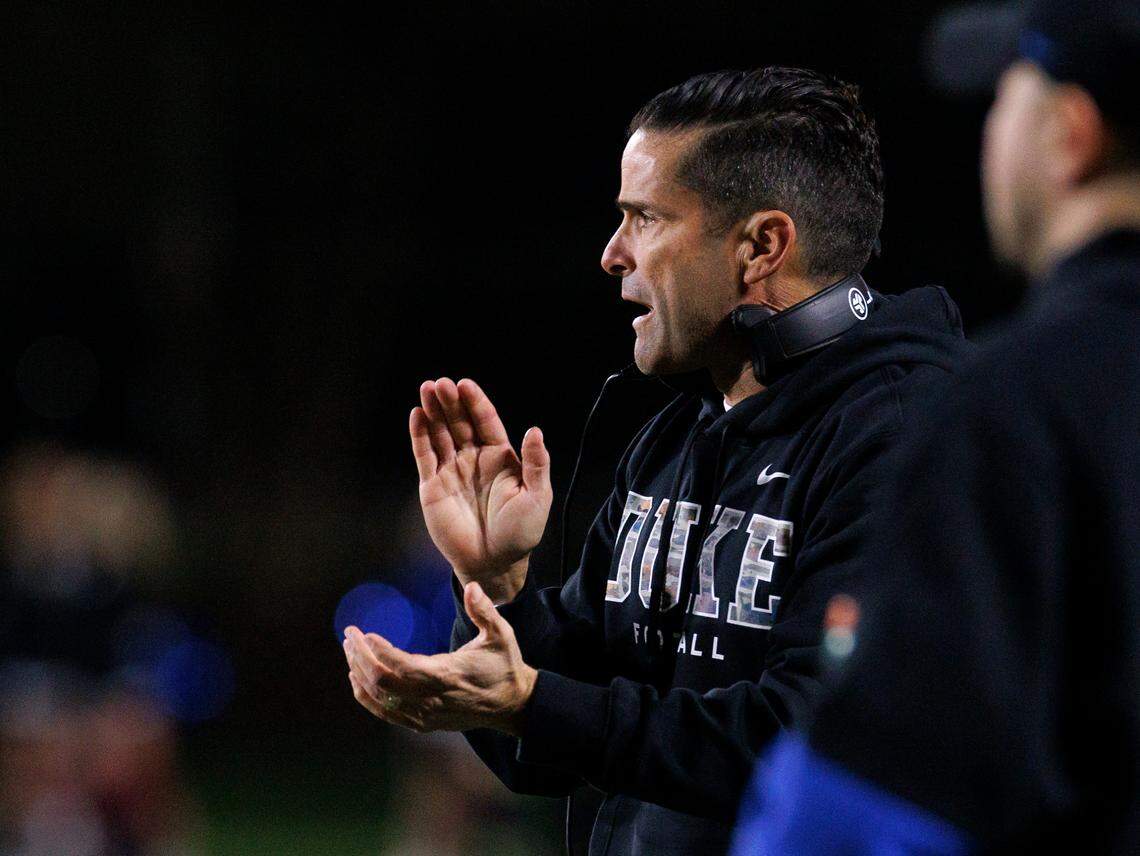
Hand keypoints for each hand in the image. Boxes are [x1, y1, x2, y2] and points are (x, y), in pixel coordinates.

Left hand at [343, 581, 538, 735]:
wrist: (512, 705)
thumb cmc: (504, 666)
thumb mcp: (500, 635)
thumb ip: (484, 611)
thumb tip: (473, 587)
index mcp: (447, 676)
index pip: (403, 666)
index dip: (379, 651)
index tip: (364, 633)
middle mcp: (431, 699)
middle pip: (382, 682)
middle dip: (360, 657)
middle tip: (350, 634)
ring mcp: (424, 715)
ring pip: (379, 698)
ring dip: (359, 673)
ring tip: (350, 649)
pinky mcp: (422, 723)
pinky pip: (385, 713)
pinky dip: (366, 696)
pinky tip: (356, 678)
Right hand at [410, 377, 551, 602]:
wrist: (494, 563)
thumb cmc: (520, 532)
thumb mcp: (537, 497)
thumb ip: (537, 463)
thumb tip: (534, 430)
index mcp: (499, 457)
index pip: (485, 422)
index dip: (476, 402)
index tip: (465, 384)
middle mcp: (473, 459)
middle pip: (459, 422)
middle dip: (450, 402)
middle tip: (441, 383)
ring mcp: (452, 470)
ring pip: (440, 434)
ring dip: (433, 412)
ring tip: (426, 389)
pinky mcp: (432, 485)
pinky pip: (425, 455)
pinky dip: (420, 435)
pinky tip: (417, 415)